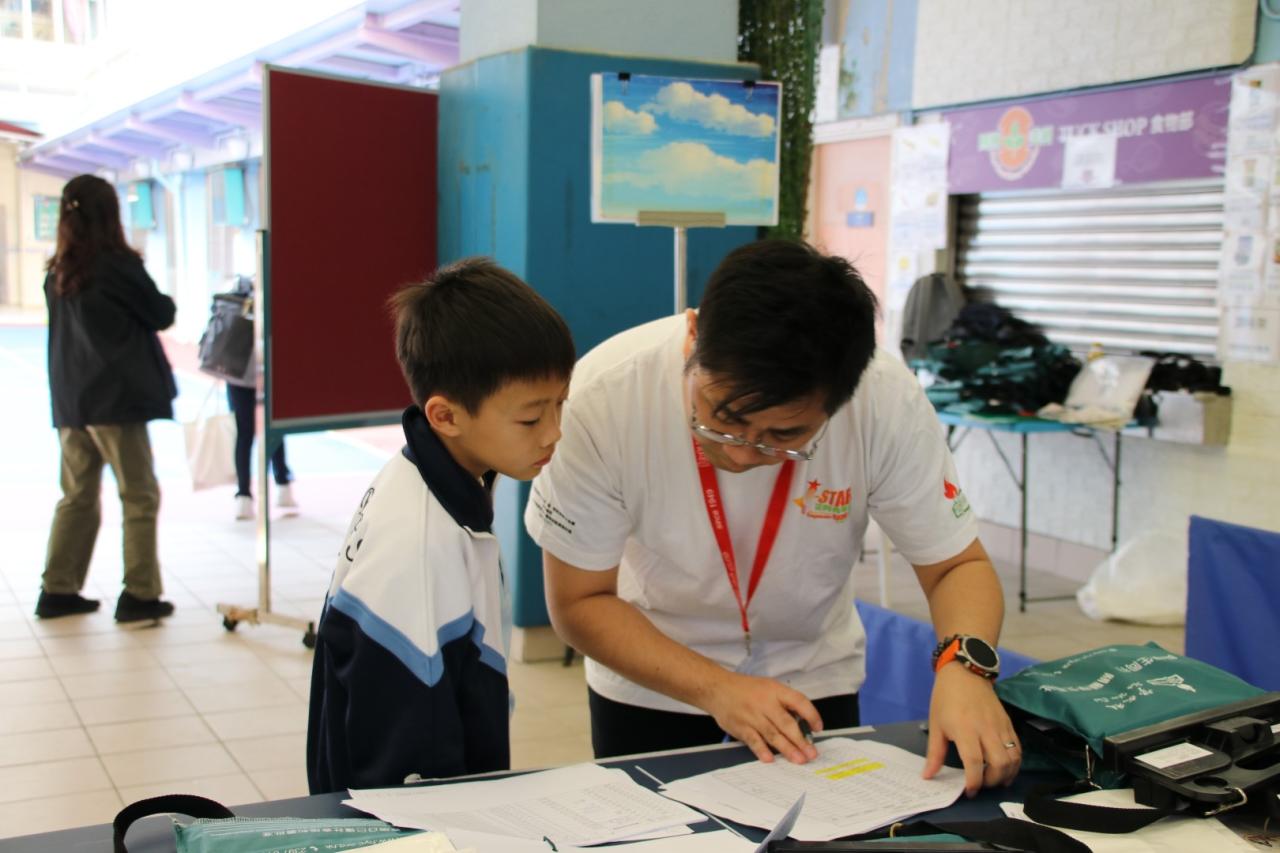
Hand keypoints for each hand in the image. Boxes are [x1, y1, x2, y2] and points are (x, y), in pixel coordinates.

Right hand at [700, 671, 822, 764]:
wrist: (717, 688)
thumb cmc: (746, 689)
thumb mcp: (768, 687)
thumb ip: (784, 703)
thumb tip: (804, 723)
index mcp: (775, 690)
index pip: (798, 701)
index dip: (811, 715)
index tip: (818, 728)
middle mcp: (764, 703)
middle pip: (786, 723)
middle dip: (800, 740)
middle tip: (811, 753)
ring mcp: (752, 716)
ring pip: (772, 734)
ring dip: (787, 748)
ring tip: (799, 759)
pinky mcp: (740, 727)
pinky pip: (753, 740)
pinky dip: (762, 750)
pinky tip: (770, 759)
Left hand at [922, 663, 1020, 796]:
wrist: (965, 672)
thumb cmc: (946, 698)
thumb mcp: (936, 724)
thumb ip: (934, 753)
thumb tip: (928, 776)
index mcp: (965, 729)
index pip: (974, 762)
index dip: (974, 782)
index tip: (969, 792)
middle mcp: (986, 729)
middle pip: (999, 763)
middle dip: (992, 781)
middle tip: (981, 784)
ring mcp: (1000, 726)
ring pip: (1013, 758)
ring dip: (1006, 774)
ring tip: (995, 780)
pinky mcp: (1009, 723)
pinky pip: (1018, 748)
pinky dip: (1015, 763)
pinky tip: (1006, 769)